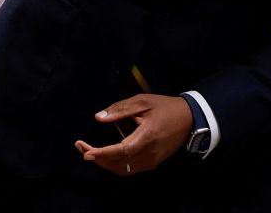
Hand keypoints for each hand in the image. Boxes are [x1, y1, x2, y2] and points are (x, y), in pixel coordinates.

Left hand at [73, 94, 192, 175]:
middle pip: (120, 164)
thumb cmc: (165, 107)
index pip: (121, 151)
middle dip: (98, 158)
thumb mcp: (143, 101)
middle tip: (80, 146)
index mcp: (147, 136)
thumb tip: (99, 117)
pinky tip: (106, 154)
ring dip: (105, 163)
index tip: (86, 152)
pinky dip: (115, 164)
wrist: (190, 118)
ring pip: (124, 170)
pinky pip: (131, 169)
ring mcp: (153, 160)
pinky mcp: (154, 162)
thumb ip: (120, 109)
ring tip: (90, 150)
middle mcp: (150, 152)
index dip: (103, 153)